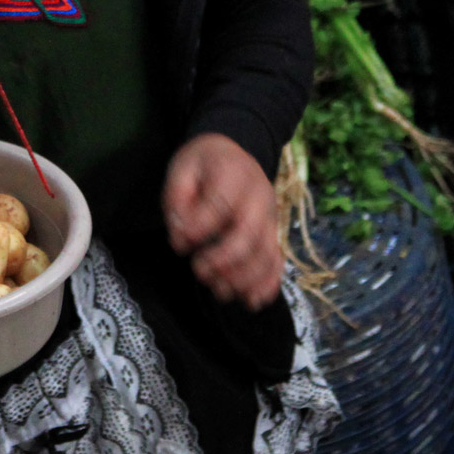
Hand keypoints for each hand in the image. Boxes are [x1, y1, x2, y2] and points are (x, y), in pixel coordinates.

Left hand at [162, 133, 282, 309]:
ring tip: (219, 290)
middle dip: (223, 259)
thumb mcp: (181, 169)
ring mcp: (270, 216)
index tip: (180, 243)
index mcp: (232, 173)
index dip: (200, 226)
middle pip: (249, 233)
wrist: (235, 152)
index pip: (221, 203)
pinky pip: (277, 260)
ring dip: (243, 278)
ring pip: (266, 252)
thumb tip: (181, 239)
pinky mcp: (274, 233)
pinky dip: (268, 284)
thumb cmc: (203, 164)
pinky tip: (252, 301)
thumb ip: (176, 200)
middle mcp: (258, 196)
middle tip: (198, 270)